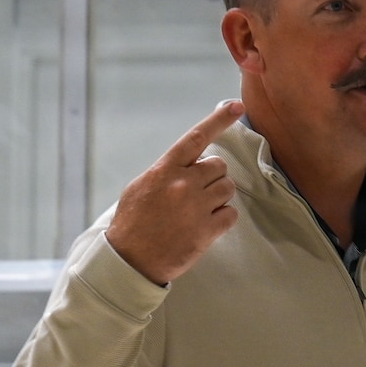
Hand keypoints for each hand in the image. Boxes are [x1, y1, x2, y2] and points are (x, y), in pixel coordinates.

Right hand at [106, 101, 244, 284]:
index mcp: (165, 170)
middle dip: (213, 176)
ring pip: (228, 188)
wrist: (129, 261)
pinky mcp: (206, 231)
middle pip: (219, 166)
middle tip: (197, 193)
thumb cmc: (132, 223)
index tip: (236, 105)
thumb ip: (166, 172)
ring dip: (219, 197)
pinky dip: (223, 218)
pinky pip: (231, 214)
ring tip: (200, 210)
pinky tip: (206, 225)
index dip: (219, 119)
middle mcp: (183, 184)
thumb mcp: (140, 187)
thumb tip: (187, 163)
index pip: (197, 137)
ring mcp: (196, 207)